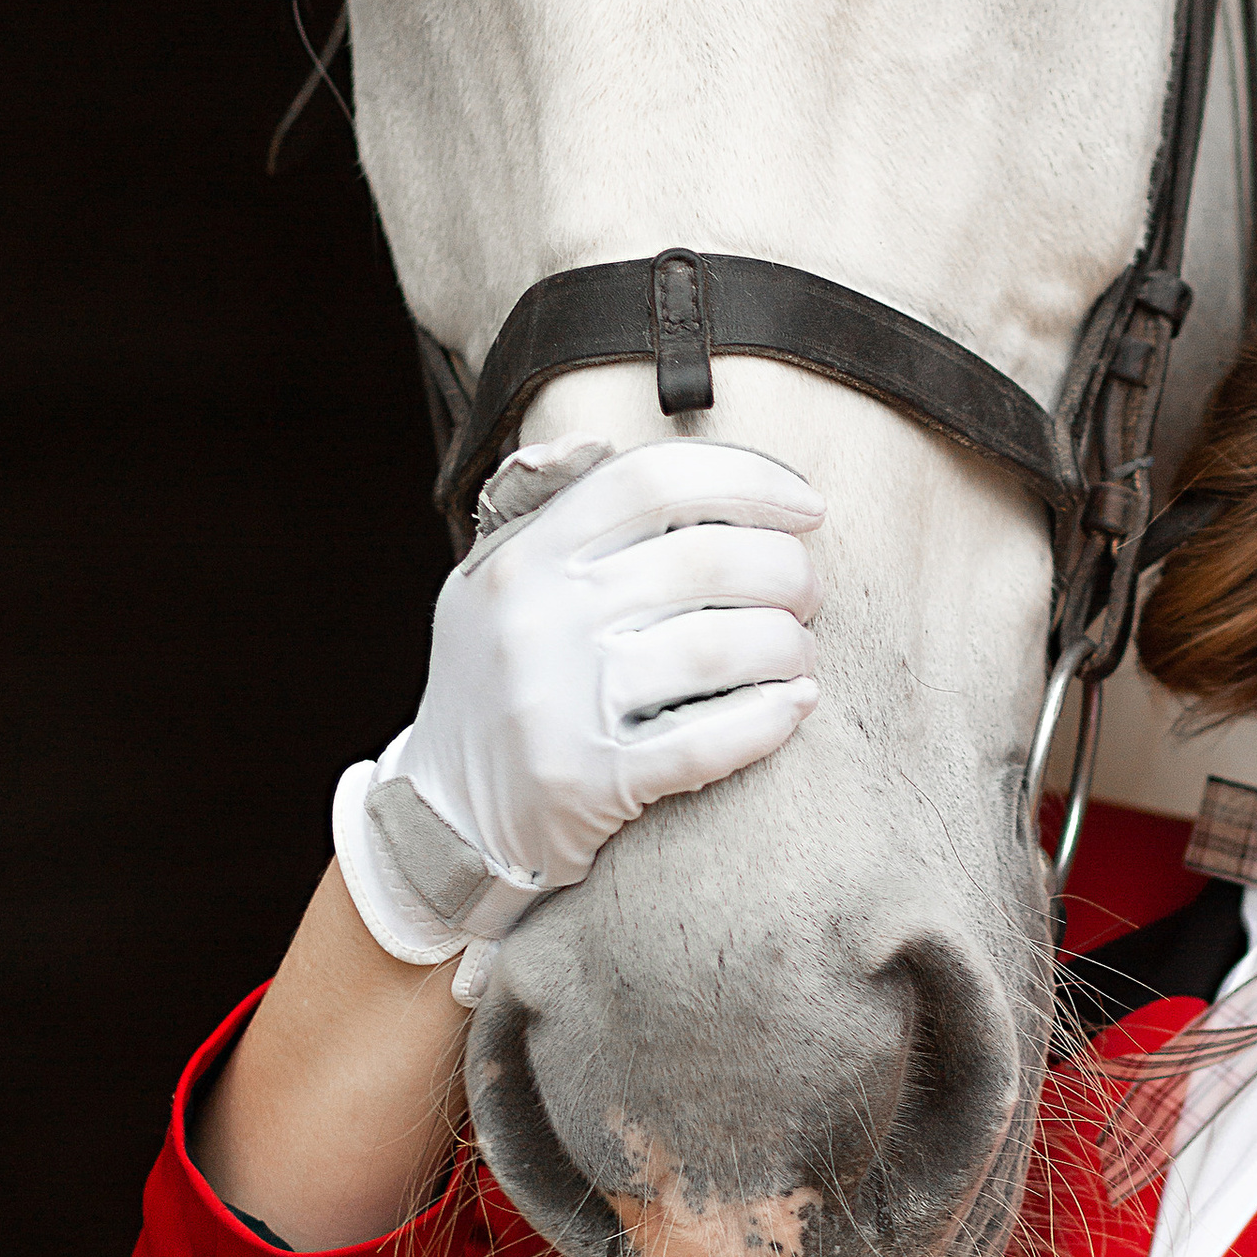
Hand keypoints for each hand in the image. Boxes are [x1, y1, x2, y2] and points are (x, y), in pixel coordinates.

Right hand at [334, 436, 823, 973]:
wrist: (448, 816)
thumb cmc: (497, 682)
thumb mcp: (490, 582)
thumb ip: (540, 506)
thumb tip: (592, 440)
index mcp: (526, 556)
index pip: (652, 480)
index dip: (749, 480)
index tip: (806, 505)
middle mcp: (538, 619)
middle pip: (704, 561)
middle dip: (785, 570)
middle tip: (808, 591)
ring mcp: (561, 703)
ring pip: (718, 648)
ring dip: (786, 646)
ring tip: (798, 652)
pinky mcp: (587, 783)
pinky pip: (705, 743)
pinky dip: (768, 720)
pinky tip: (796, 707)